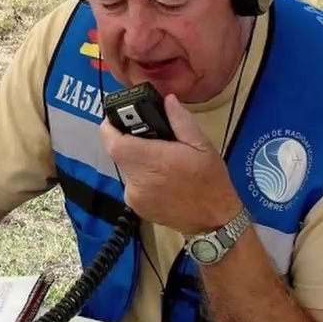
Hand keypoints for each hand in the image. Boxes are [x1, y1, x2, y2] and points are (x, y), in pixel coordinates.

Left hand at [99, 93, 243, 235]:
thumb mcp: (202, 145)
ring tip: (159, 158)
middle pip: (118, 153)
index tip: (117, 118)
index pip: (113, 141)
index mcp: (153, 160)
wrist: (213, 221)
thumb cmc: (210, 180)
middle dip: (128, 141)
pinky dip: (140, 177)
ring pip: (125, 168)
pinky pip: (131, 184)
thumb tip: (167, 100)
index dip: (110, 127)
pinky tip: (159, 177)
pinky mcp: (135, 207)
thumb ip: (181, 121)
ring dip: (136, 160)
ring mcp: (134, 196)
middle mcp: (138, 179)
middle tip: (148, 137)